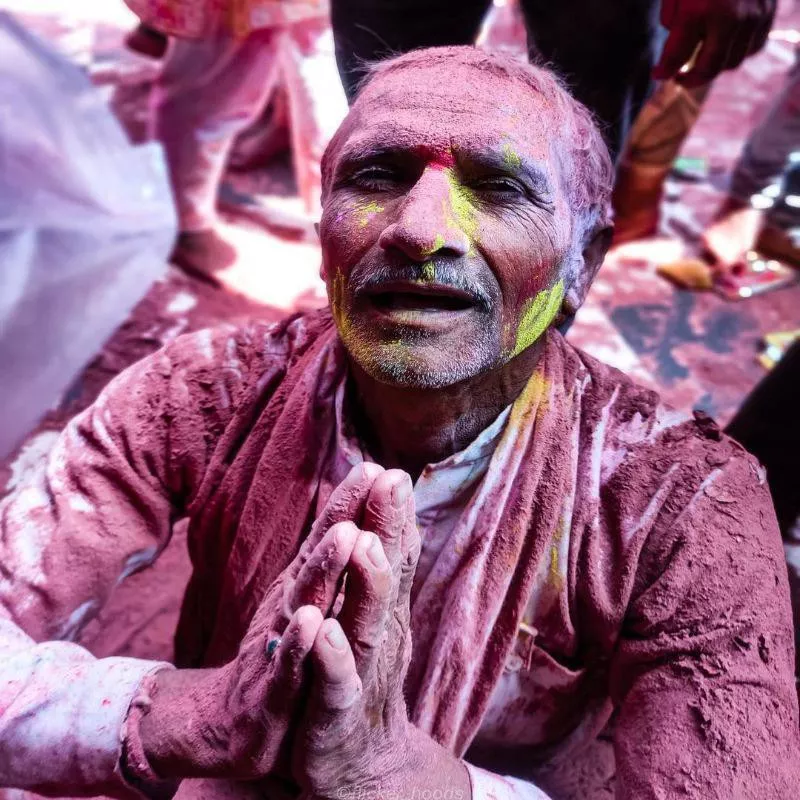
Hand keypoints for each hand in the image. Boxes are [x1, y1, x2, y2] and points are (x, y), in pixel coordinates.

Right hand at [139, 463, 384, 780]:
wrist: (235, 722)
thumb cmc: (285, 653)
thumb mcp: (311, 603)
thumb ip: (331, 561)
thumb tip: (360, 514)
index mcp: (307, 586)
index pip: (332, 537)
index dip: (354, 502)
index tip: (382, 466)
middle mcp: (292, 604)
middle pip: (320, 555)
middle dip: (347, 516)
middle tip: (374, 478)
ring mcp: (280, 645)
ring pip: (303, 601)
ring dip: (325, 568)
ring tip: (346, 535)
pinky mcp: (271, 693)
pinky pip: (286, 667)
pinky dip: (298, 645)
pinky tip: (311, 622)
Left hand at [292, 471, 470, 799]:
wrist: (353, 764)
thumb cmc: (357, 677)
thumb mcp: (369, 620)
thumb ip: (378, 571)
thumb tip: (389, 515)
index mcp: (382, 611)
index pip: (391, 555)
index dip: (391, 515)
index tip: (389, 470)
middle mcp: (379, 636)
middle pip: (384, 578)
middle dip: (387, 530)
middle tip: (389, 485)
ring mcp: (360, 675)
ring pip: (365, 625)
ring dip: (365, 583)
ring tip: (363, 543)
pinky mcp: (334, 715)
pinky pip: (333, 684)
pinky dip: (328, 655)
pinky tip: (319, 626)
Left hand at [653, 0, 775, 87]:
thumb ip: (673, 16)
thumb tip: (675, 46)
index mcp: (699, 11)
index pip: (676, 57)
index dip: (664, 71)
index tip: (658, 74)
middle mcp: (729, 19)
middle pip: (708, 68)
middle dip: (690, 80)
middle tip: (679, 78)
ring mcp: (753, 17)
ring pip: (732, 62)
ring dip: (714, 68)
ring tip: (700, 64)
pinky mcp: (768, 12)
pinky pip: (753, 47)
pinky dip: (737, 54)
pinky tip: (724, 49)